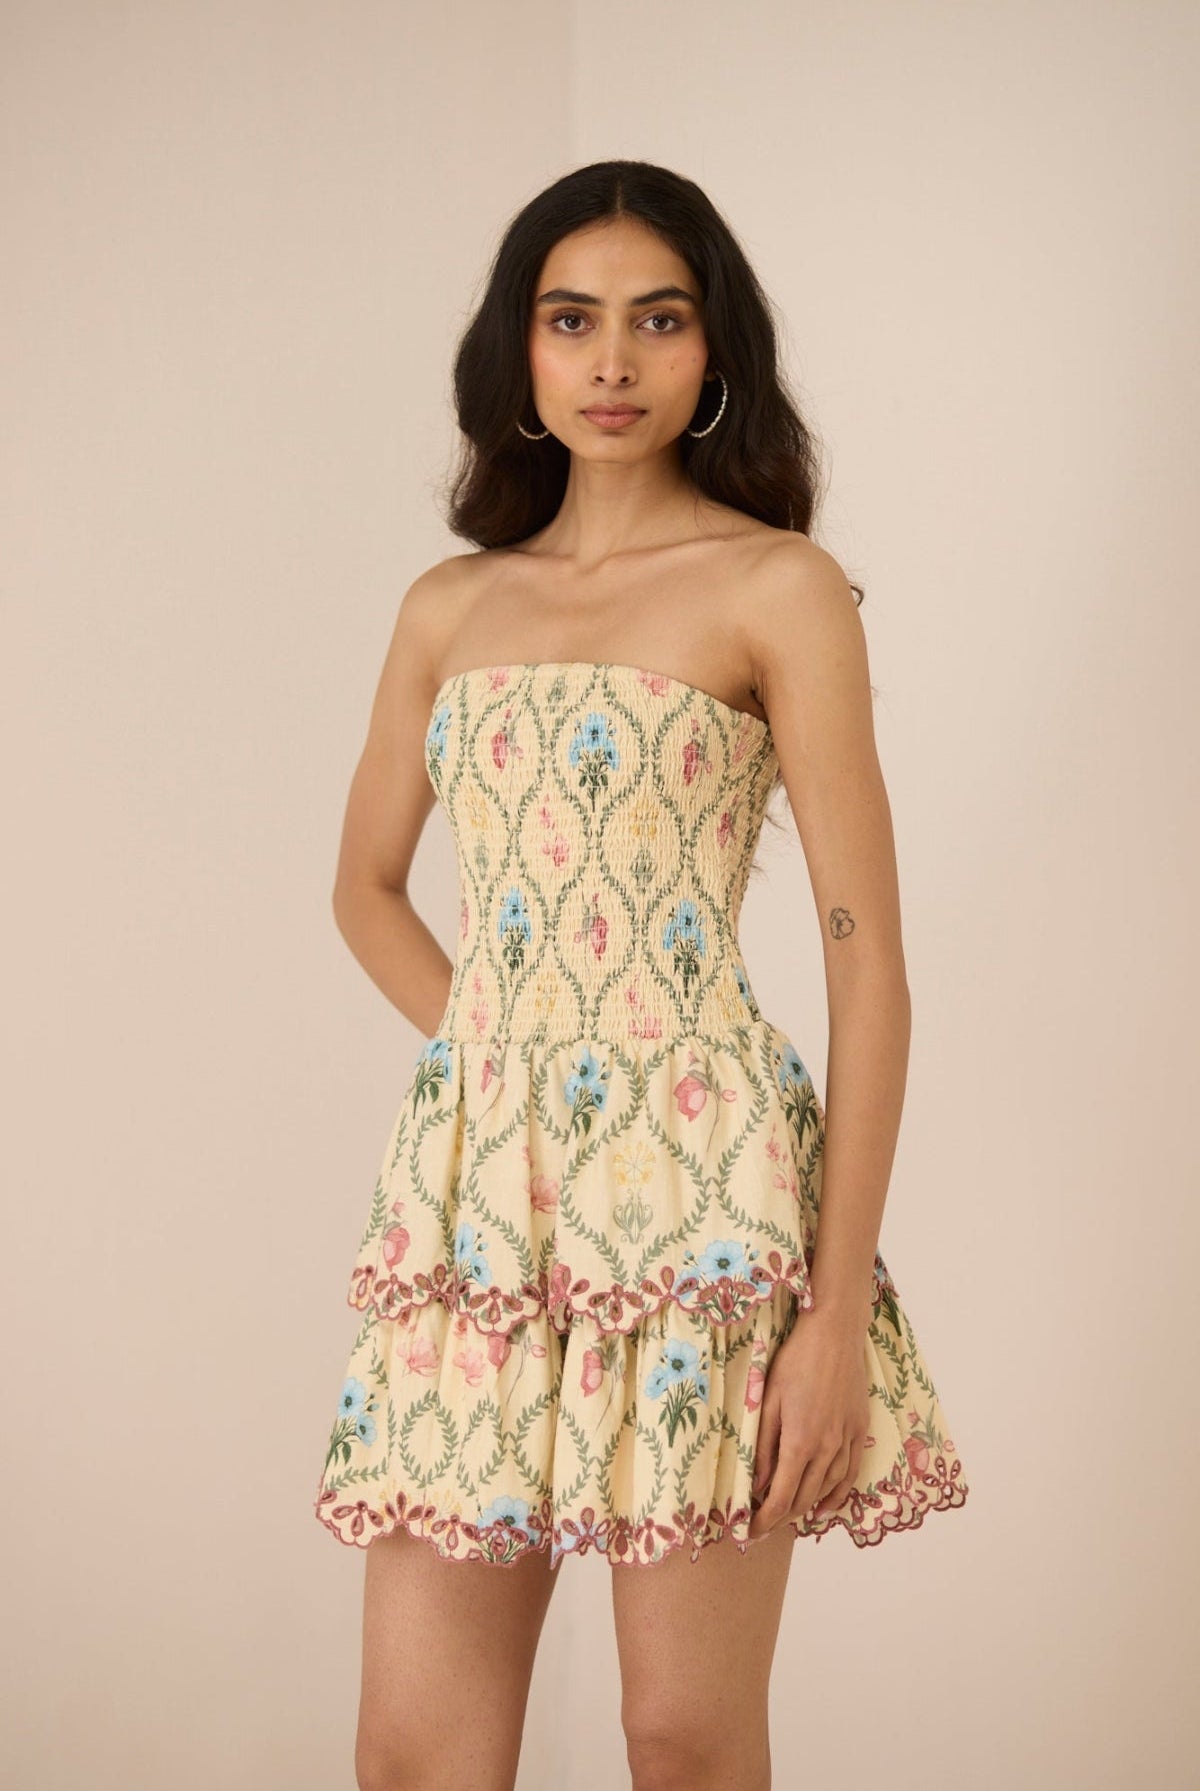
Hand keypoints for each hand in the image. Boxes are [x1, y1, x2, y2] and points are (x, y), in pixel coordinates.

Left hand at [746, 1307, 870, 1540]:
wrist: (835, 1333)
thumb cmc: (796, 1360)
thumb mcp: (768, 1399)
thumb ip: (764, 1445)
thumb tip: (758, 1483)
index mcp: (801, 1441)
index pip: (782, 1497)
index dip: (765, 1520)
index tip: (750, 1534)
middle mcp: (828, 1448)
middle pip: (805, 1498)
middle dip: (781, 1518)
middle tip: (762, 1528)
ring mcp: (847, 1440)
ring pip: (828, 1489)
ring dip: (807, 1508)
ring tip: (788, 1518)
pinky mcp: (860, 1429)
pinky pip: (851, 1473)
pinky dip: (838, 1494)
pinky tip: (827, 1506)